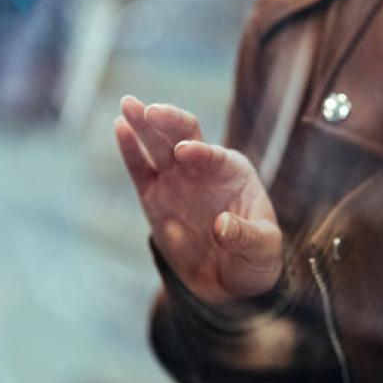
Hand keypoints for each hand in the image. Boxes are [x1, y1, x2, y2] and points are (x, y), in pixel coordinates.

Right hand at [115, 95, 282, 305]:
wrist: (229, 278)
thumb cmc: (254, 256)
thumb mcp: (262, 250)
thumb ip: (246, 236)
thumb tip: (221, 226)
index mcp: (233, 171)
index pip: (215, 154)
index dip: (200, 151)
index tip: (183, 153)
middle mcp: (203, 168)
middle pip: (184, 135)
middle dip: (168, 121)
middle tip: (150, 111)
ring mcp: (176, 180)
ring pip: (158, 144)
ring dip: (143, 123)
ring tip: (128, 104)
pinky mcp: (155, 197)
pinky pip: (140, 170)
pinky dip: (130, 149)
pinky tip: (120, 127)